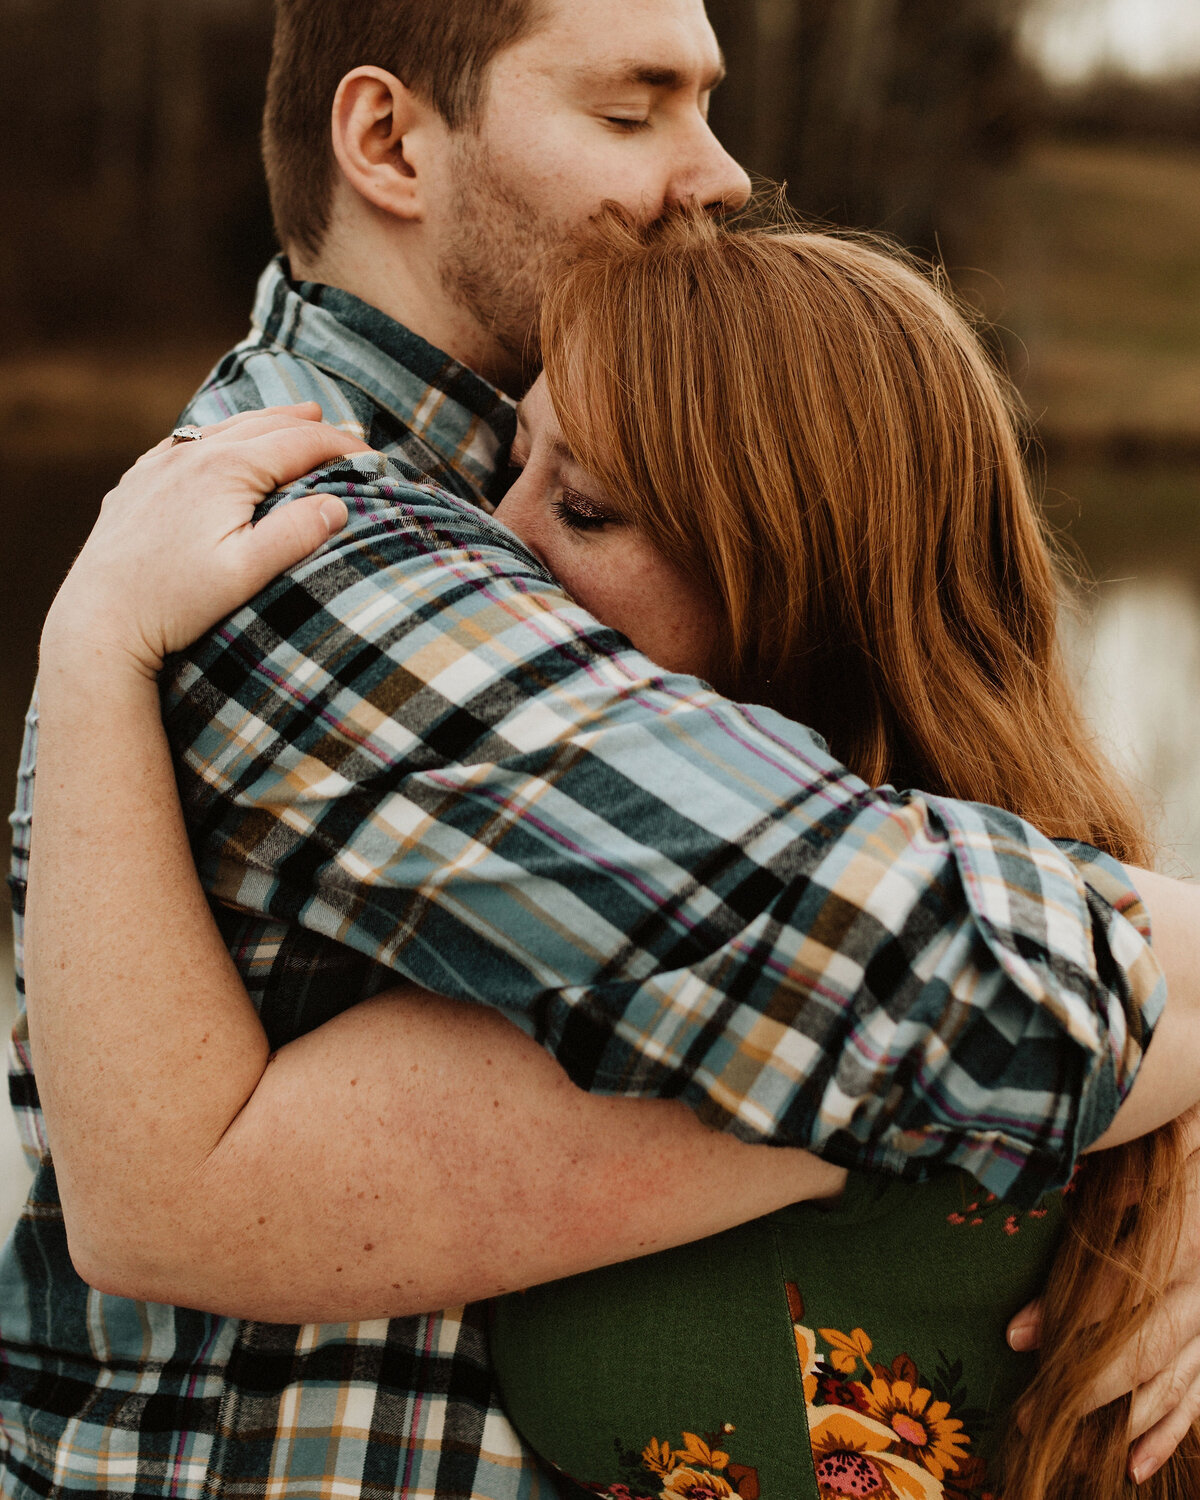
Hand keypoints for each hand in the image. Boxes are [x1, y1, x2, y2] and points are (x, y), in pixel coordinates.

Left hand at [42, 404, 369, 676]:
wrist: (99, 619)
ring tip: (296, 420)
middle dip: (310, 427)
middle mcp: (190, 453)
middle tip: (344, 432)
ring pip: (224, 426)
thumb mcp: (246, 573)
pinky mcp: (137, 483)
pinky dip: (220, 435)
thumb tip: (338, 504)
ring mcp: (158, 465)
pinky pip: (186, 441)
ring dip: (266, 424)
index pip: (299, 443)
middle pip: (264, 424)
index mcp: (225, 469)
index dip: (341, 446)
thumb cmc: (176, 603)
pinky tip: (223, 442)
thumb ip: (296, 534)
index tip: (373, 456)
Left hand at [1008, 1111, 1199, 1483]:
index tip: (1013, 1337)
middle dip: (1081, 1391)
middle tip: (1025, 1415)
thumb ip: (1106, 1197)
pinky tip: (1136, 1465)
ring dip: (1117, 1424)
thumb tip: (1054, 1220)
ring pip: (1168, 1387)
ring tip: (1065, 1450)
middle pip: (1139, 1355)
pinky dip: (1168, 1434)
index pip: (1114, 1293)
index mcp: (1180, 1247)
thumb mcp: (1146, 1165)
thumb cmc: (1183, 1159)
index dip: (1063, 1319)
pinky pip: (1199, 1398)